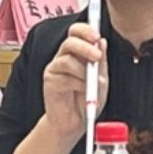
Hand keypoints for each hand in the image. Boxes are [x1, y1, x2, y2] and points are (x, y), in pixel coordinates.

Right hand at [40, 22, 107, 145]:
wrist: (75, 123)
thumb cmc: (87, 101)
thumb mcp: (101, 80)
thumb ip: (101, 62)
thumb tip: (102, 42)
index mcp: (78, 53)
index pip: (77, 32)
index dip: (86, 30)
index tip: (97, 36)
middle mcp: (64, 57)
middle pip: (70, 40)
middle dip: (86, 45)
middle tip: (97, 56)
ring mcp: (55, 67)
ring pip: (67, 58)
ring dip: (83, 69)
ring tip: (91, 82)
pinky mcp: (50, 80)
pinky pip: (64, 75)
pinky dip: (78, 82)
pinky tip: (83, 90)